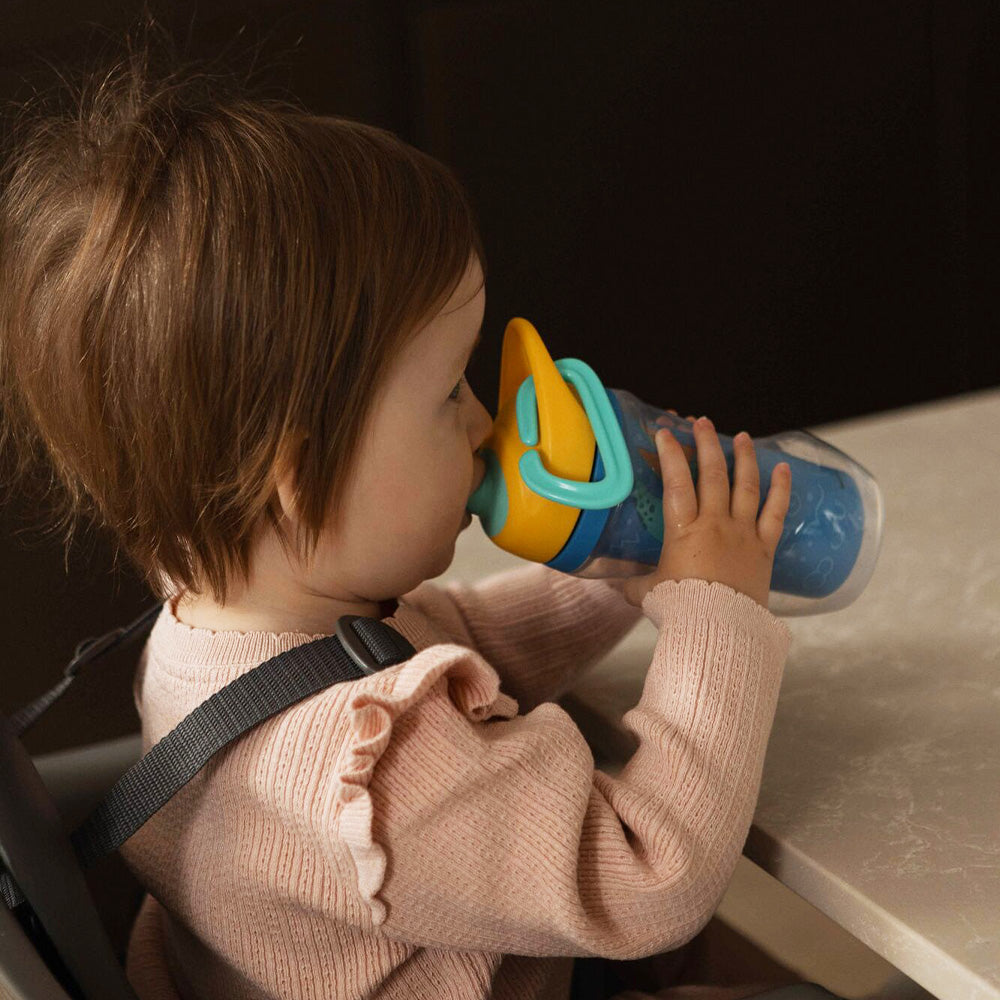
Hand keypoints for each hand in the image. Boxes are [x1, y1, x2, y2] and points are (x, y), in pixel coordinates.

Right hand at [621, 414, 791, 611]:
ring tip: (741, 437)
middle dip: (706, 444)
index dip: (669, 454)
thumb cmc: (680, 610)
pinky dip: (781, 489)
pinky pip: (775, 513)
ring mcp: (742, 534)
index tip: (665, 432)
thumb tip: (608, 583)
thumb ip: (631, 583)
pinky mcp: (764, 549)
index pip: (675, 482)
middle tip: (702, 423)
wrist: (719, 631)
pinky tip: (783, 469)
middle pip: (712, 474)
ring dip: (743, 457)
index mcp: (684, 530)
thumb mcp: (648, 593)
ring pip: (745, 485)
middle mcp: (715, 524)